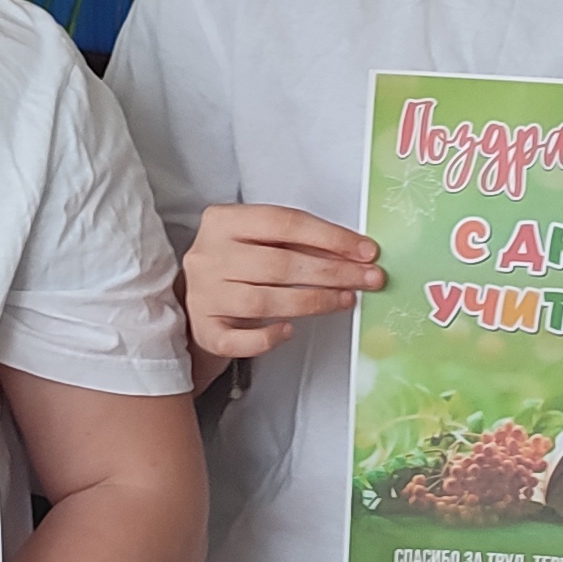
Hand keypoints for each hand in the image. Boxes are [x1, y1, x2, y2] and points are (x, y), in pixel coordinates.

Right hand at [183, 204, 384, 359]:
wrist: (195, 299)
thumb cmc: (236, 265)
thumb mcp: (260, 241)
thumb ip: (300, 244)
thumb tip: (355, 255)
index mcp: (223, 221)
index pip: (284, 223)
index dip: (331, 237)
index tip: (366, 251)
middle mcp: (209, 256)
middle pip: (279, 263)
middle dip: (332, 272)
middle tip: (368, 279)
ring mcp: (204, 294)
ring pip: (263, 301)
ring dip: (312, 302)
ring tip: (344, 300)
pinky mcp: (204, 330)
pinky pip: (238, 340)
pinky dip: (267, 338)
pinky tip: (289, 331)